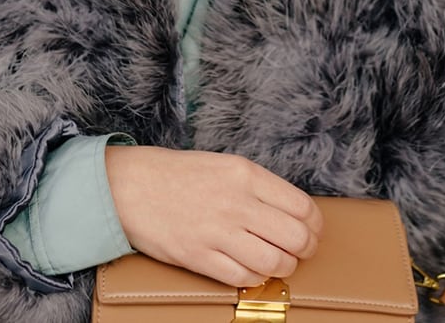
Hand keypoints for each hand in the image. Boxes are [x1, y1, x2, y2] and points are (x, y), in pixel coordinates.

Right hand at [106, 145, 322, 286]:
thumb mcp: (226, 166)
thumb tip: (295, 213)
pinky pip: (243, 277)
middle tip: (300, 251)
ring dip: (283, 267)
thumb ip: (260, 187)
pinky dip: (255, 278)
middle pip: (296, 238)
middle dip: (305, 249)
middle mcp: (236, 203)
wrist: (130, 186)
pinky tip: (252, 269)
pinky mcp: (198, 257)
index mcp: (246, 175)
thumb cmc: (179, 175)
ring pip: (275, 262)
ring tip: (277, 262)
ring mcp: (217, 232)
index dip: (315, 226)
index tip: (312, 232)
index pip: (303, 208)